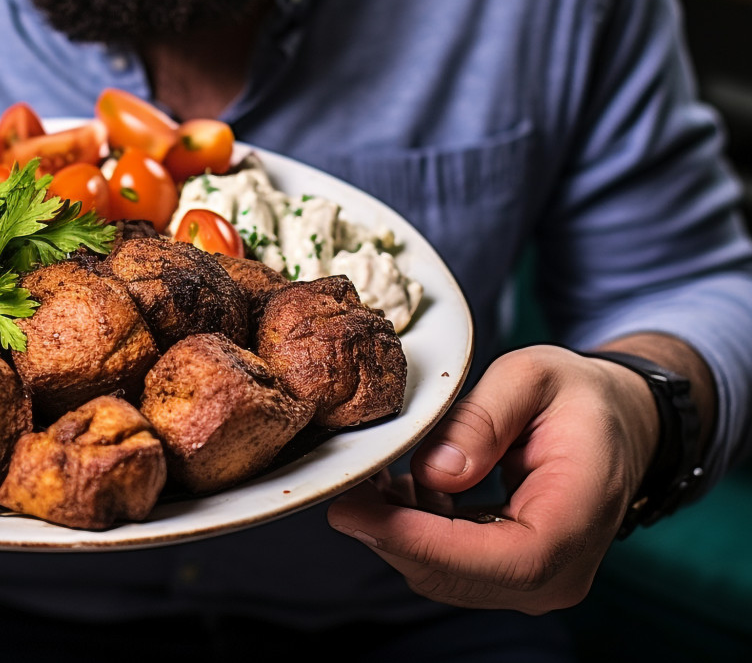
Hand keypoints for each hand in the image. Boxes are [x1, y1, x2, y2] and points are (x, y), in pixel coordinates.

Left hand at [326, 344, 662, 613]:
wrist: (615, 423)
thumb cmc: (579, 397)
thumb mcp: (534, 376)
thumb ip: (483, 419)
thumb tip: (435, 470)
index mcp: (576, 522)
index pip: (494, 559)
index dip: (416, 540)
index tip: (353, 510)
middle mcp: (557, 572)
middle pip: (453, 574)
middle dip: (387, 530)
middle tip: (342, 481)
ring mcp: (532, 581)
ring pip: (438, 573)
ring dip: (394, 527)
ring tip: (374, 471)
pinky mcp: (506, 574)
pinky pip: (444, 563)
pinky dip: (410, 526)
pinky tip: (399, 484)